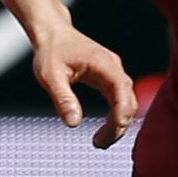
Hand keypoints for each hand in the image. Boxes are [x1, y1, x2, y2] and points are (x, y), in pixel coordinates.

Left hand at [31, 24, 138, 148]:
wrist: (52, 32)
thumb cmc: (50, 51)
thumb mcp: (50, 76)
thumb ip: (63, 99)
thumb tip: (74, 124)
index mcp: (104, 64)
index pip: (122, 92)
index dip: (121, 115)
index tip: (109, 135)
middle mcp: (113, 67)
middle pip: (128, 101)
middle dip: (119, 126)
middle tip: (100, 144)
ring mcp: (113, 71)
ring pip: (126, 102)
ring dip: (118, 123)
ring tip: (100, 142)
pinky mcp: (109, 76)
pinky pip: (119, 99)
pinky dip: (115, 115)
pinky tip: (105, 129)